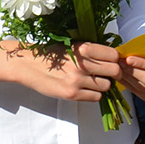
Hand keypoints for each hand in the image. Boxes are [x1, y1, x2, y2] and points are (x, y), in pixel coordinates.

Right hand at [0, 40, 120, 102]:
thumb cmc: (51, 55)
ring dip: (102, 85)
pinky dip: (93, 94)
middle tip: (107, 74)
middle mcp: (82, 64)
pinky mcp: (72, 94)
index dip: (116, 59)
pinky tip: (84, 89)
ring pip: (106, 86)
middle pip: (114, 71)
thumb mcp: (72, 46)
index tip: (112, 62)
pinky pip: (96, 97)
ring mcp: (77, 80)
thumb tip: (114, 57)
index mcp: (83, 48)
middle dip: (114, 73)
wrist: (28, 65)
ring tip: (91, 81)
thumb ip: (91, 51)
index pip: (114, 55)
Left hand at [117, 53, 144, 103]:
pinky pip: (138, 92)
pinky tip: (121, 76)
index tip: (128, 58)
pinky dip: (128, 84)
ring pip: (143, 87)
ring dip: (129, 77)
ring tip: (119, 68)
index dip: (142, 63)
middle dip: (133, 71)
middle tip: (121, 63)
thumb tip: (129, 51)